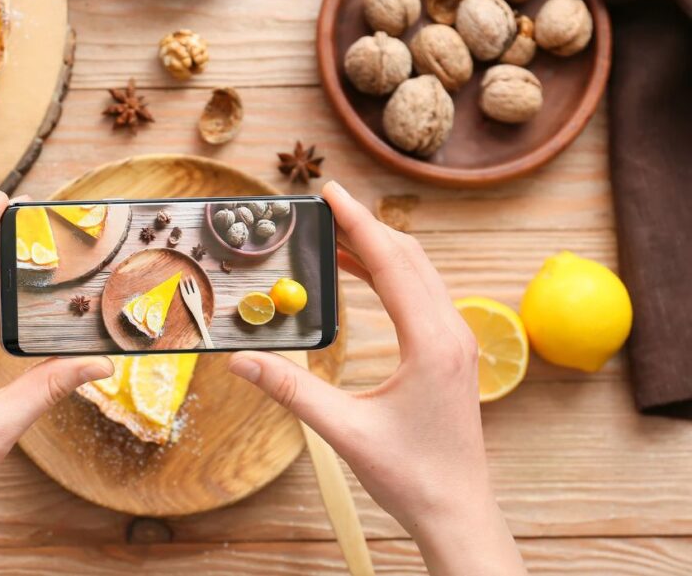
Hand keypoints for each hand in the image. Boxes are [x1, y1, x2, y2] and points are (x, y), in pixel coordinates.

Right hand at [228, 182, 525, 574]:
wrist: (457, 510)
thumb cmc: (409, 475)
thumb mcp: (343, 431)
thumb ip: (290, 390)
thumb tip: (241, 361)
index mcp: (430, 342)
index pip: (391, 262)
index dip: (357, 222)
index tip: (329, 190)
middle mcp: (451, 332)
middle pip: (409, 256)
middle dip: (365, 224)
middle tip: (324, 203)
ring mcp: (457, 341)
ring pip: (419, 272)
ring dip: (379, 246)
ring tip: (335, 232)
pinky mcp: (452, 352)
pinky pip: (421, 293)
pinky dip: (390, 272)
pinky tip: (362, 272)